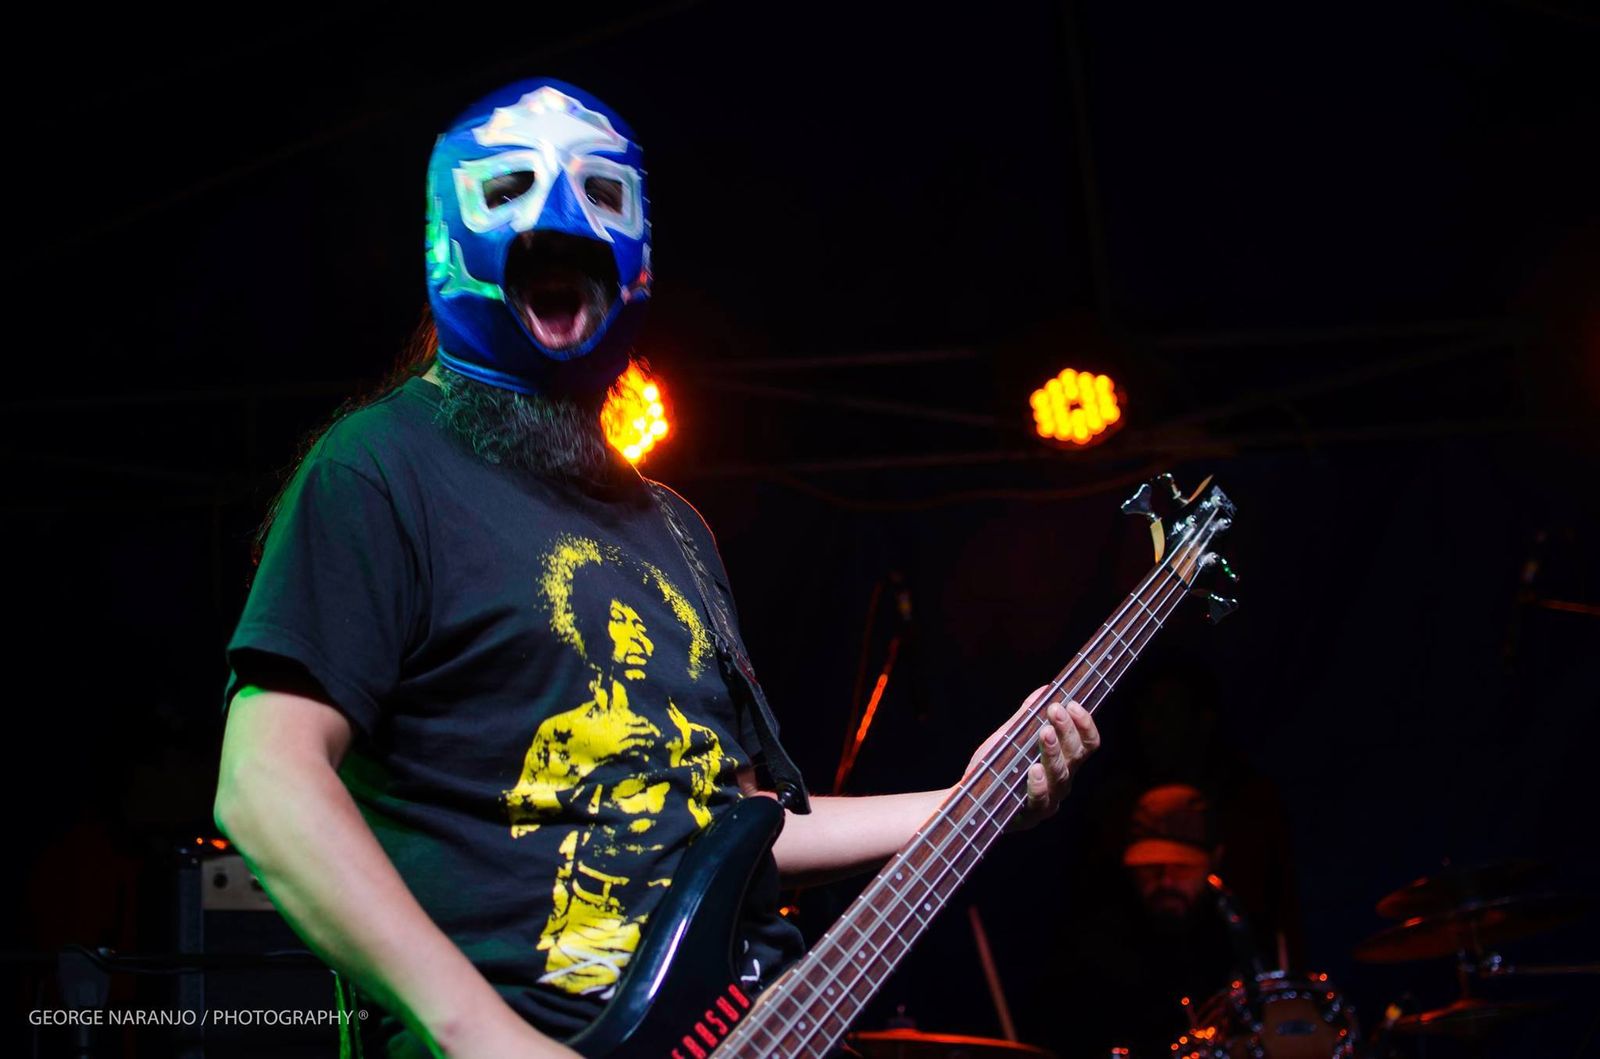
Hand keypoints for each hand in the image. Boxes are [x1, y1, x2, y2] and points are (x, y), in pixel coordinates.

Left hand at [964, 685, 1100, 831]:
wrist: (970, 800)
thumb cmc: (995, 768)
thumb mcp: (1010, 738)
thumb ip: (1027, 717)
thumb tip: (1044, 690)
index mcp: (1063, 762)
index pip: (1087, 744)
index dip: (1084, 724)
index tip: (1072, 703)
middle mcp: (1061, 782)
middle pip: (1075, 756)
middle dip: (1067, 730)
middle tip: (1055, 709)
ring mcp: (1049, 801)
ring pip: (1060, 776)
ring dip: (1053, 752)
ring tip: (1045, 733)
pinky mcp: (1030, 816)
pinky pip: (1040, 801)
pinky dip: (1038, 785)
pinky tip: (1034, 770)